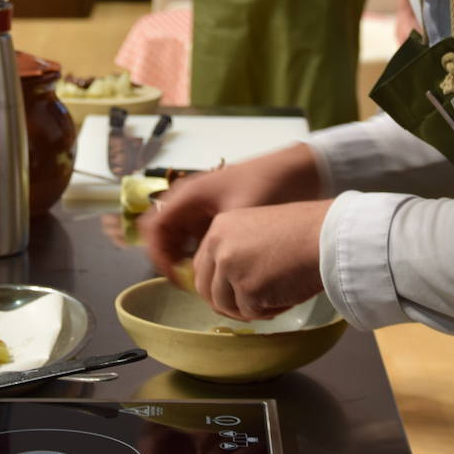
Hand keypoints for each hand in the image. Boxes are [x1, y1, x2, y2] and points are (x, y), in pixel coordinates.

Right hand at [139, 143, 321, 281]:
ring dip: (183, 258)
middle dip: (169, 259)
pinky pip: (195, 236)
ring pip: (178, 237)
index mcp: (189, 194)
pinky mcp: (216, 213)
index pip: (155, 228)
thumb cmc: (270, 185)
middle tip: (187, 283)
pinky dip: (198, 253)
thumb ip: (220, 241)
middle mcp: (190, 199)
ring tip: (202, 280)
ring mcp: (203, 206)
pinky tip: (215, 270)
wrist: (299, 169)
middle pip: (163, 234)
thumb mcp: (242, 214)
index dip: (159, 255)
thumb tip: (204, 273)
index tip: (177, 278)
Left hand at [192, 199, 331, 320]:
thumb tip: (226, 283)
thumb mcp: (258, 230)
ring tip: (276, 295)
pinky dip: (268, 311)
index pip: (202, 265)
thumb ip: (236, 250)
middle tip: (248, 307)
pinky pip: (251, 314)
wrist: (328, 235)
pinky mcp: (247, 290)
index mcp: (220, 227)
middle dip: (225, 303)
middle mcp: (218, 245)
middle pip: (206, 289)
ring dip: (248, 308)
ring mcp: (230, 268)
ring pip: (225, 306)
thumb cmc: (304, 231)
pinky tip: (286, 295)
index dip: (216, 284)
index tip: (231, 293)